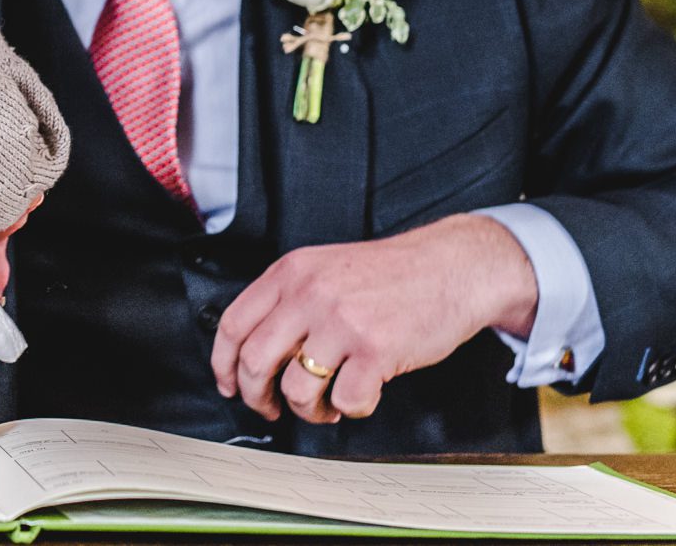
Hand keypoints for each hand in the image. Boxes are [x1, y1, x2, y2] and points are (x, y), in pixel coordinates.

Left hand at [210, 214, 537, 423]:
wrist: (452, 266)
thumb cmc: (392, 274)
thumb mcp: (325, 269)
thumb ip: (290, 299)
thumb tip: (255, 350)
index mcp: (291, 272)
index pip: (233, 324)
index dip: (223, 364)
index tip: (229, 384)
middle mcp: (310, 294)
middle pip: (255, 362)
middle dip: (257, 397)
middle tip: (271, 407)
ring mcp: (342, 322)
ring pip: (296, 389)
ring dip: (307, 409)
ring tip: (324, 404)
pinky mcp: (377, 349)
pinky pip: (346, 401)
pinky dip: (350, 409)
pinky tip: (359, 396)